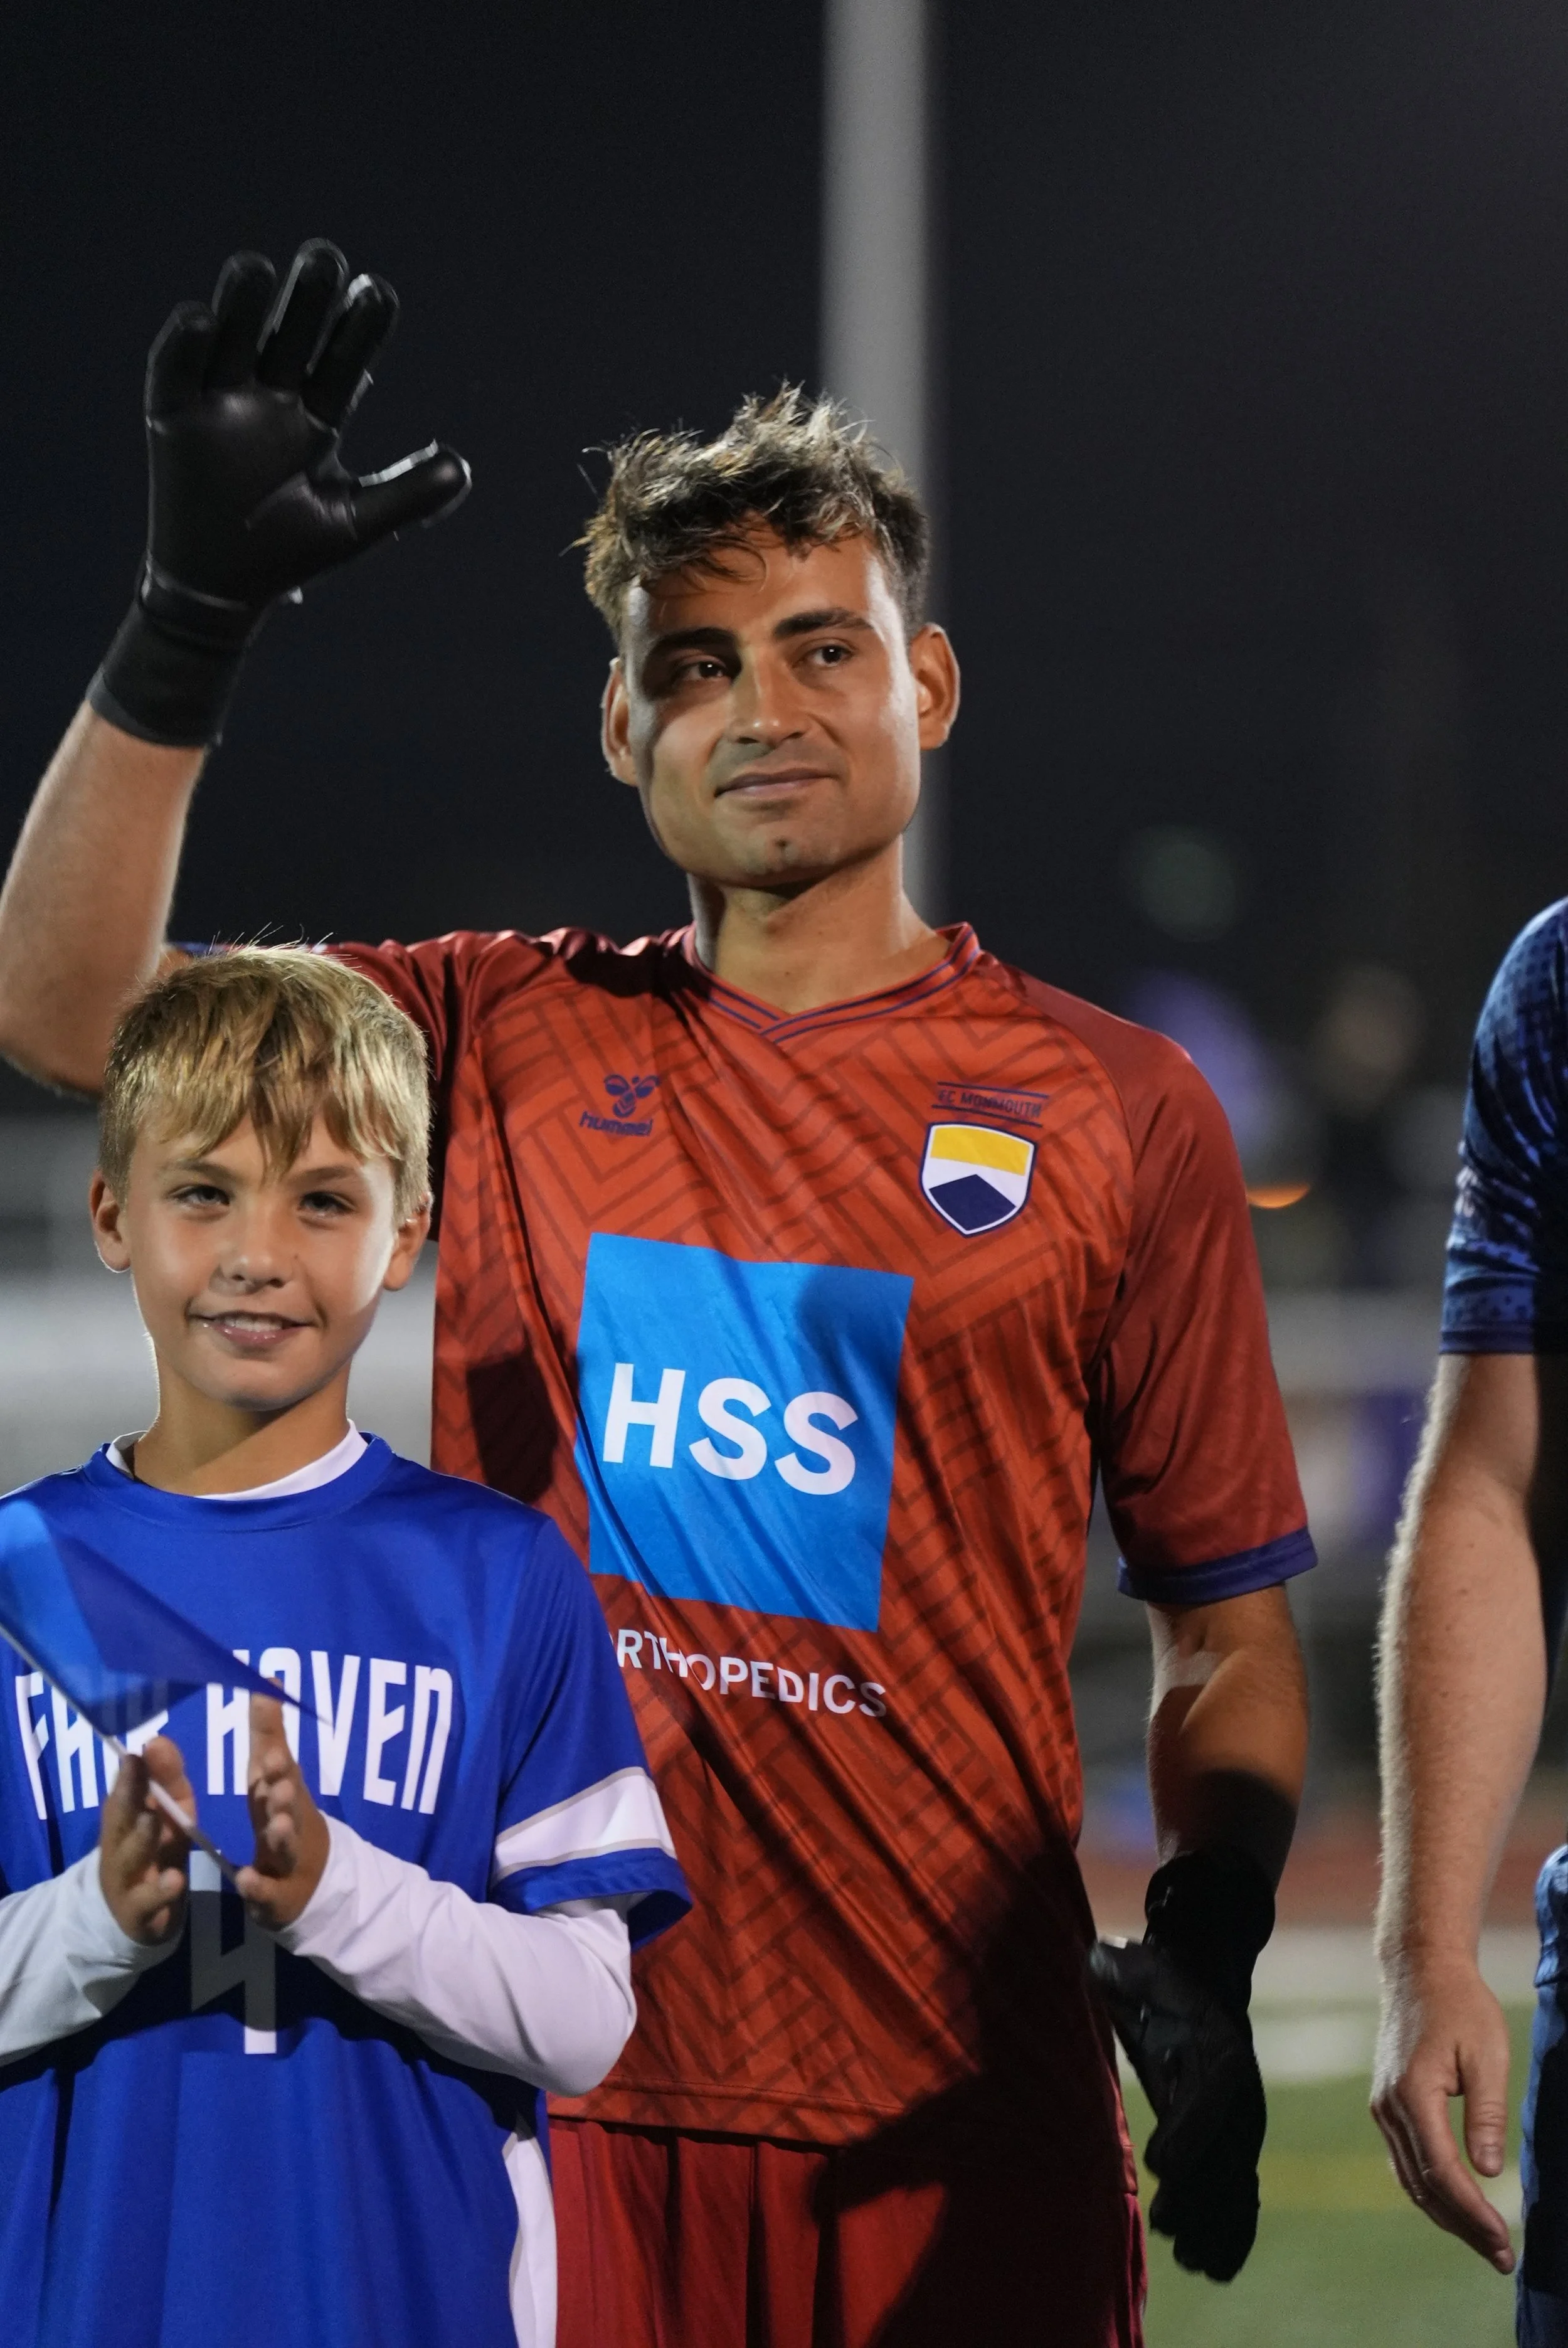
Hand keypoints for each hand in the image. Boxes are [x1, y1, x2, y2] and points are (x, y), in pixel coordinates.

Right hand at [93, 239, 469, 743]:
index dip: (358, 327)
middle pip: (291, 333)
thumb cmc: (290, 553)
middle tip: (325, 258)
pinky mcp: (172, 415)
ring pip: (233, 336)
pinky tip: (202, 320)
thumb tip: (463, 469)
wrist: (224, 590)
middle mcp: (270, 396)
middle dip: (307, 298)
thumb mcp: (355, 524)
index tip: (377, 294)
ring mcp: (221, 401)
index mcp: (316, 414)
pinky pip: (175, 370)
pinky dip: (186, 344)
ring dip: (244, 303)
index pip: (343, 359)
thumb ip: (408, 496)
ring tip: (258, 270)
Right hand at [99, 1734, 194, 1944]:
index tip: (136, 1752)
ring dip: (140, 1840)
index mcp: (126, 1821)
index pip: (125, 1793)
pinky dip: (160, 1892)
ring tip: (152, 1820)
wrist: (141, 1917)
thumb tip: (155, 1740)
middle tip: (136, 1771)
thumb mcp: (169, 1815)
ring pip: (130, 1860)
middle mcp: (119, 1847)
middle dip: (127, 1796)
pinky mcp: (140, 1913)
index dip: (129, 1775)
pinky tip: (175, 1880)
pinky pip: (148, 1903)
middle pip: (119, 1822)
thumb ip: (167, 1780)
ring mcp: (126, 1881)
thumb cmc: (157, 1852)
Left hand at [235, 1693, 330, 1930]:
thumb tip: (268, 1676)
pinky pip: (267, 1892)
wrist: (311, 1879)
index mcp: (283, 1793)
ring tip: (277, 1826)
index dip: (276, 1763)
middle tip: (277, 1784)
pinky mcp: (276, 1895)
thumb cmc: (283, 1814)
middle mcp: (288, 1823)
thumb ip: (269, 1731)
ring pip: (285, 1848)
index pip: (281, 1774)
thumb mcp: (275, 1774)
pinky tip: (245, 1879)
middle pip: (289, 1808)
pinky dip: (259, 1887)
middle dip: (284, 1796)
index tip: (269, 1751)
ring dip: (282, 1836)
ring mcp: (285, 1861)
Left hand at [1090, 1935, 1265, 2280]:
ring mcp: (1237, 2120)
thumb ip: (1118, 1967)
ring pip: (1236, 2181)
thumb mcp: (1134, 1963)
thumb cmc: (1153, 1974)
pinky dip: (1232, 2230)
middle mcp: (1238, 2089)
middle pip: (1226, 2148)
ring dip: (1217, 2223)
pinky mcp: (1226, 2142)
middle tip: (1164, 2225)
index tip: (1161, 2165)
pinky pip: (1238, 2192)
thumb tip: (1096, 1960)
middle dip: (1198, 2192)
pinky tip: (1215, 2266)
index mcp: (1221, 2043)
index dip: (1189, 2132)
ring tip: (1192, 2261)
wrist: (1192, 1981)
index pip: (1213, 2095)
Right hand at [1371, 1957, 1514, 2272]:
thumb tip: (1488, 2173)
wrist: (1420, 1971)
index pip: (1443, 2172)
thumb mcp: (1487, 2054)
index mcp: (1412, 2095)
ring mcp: (1383, 2107)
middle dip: (1464, 2227)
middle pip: (1424, 2186)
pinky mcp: (1387, 2105)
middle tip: (1502, 2258)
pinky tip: (1457, 2205)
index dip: (1474, 2214)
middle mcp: (1389, 2107)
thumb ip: (1486, 2114)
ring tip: (1485, 2241)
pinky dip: (1431, 2190)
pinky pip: (1406, 2162)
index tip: (1504, 2243)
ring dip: (1447, 2215)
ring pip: (1411, 2179)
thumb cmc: (1461, 2006)